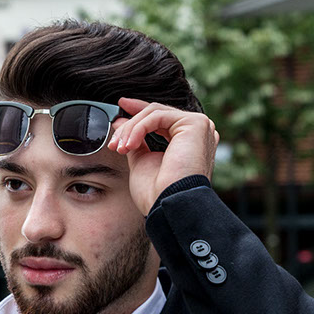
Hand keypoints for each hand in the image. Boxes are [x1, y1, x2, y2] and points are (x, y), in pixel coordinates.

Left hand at [107, 97, 218, 215]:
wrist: (168, 205)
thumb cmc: (157, 192)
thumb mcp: (142, 161)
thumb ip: (135, 140)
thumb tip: (120, 121)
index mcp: (188, 142)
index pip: (161, 119)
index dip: (139, 111)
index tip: (120, 107)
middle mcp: (197, 133)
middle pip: (156, 114)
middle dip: (130, 124)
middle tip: (113, 141)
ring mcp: (199, 126)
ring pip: (154, 113)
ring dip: (131, 129)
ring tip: (120, 148)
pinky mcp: (196, 123)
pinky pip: (157, 116)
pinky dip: (138, 129)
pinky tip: (129, 146)